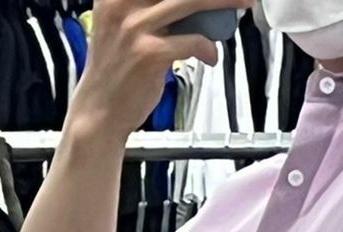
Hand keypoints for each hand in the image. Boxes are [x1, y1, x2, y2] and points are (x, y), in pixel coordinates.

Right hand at [73, 0, 219, 141]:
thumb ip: (153, 8)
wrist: (100, 110)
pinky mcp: (150, 54)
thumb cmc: (117, 69)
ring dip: (223, 2)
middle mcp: (122, 3)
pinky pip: (192, 41)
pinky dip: (208, 47)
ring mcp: (135, 27)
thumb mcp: (124, 24)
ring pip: (191, 1)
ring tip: (243, 3)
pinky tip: (210, 56)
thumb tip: (197, 6)